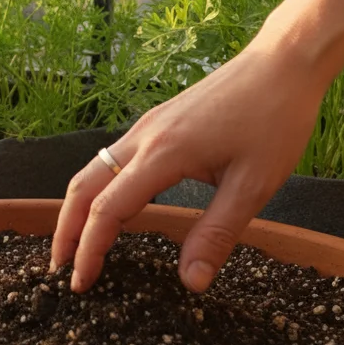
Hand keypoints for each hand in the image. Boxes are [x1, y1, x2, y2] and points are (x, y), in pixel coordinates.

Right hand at [51, 44, 325, 293]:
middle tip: (60, 268)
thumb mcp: (254, 184)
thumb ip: (217, 233)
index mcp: (162, 154)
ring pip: (92, 169)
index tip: (81, 282)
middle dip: (65, 230)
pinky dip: (97, 188)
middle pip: (82, 186)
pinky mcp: (157, 121)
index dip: (90, 249)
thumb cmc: (274, 119)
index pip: (107, 209)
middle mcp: (143, 137)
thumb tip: (191, 282)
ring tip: (76, 242)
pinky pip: (111, 158)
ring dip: (77, 208)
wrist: (283, 62)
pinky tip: (111, 205)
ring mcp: (147, 126)